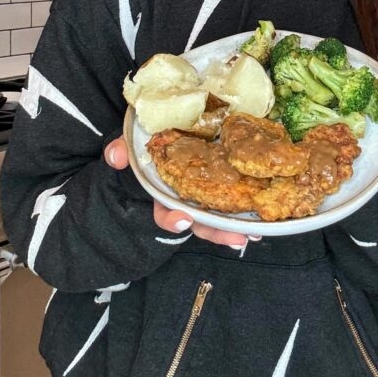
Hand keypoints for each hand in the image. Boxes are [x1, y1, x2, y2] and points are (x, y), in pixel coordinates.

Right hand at [104, 137, 257, 248]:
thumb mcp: (128, 148)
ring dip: (233, 229)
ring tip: (253, 235)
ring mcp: (201, 196)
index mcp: (162, 195)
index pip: (164, 213)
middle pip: (199, 222)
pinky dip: (243, 212)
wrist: (161, 137)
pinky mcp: (219, 185)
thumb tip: (116, 156)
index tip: (183, 219)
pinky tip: (261, 221)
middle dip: (216, 232)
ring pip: (217, 217)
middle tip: (237, 239)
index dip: (172, 219)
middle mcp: (183, 201)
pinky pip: (231, 203)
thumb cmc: (147, 148)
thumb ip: (119, 151)